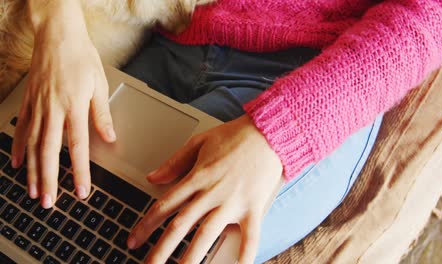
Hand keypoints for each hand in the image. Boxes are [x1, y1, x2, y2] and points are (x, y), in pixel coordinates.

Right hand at [11, 0, 115, 207]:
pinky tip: (18, 163)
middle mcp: (53, 110)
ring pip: (32, 145)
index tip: (81, 192)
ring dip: (33, 171)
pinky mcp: (29, 102)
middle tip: (49, 202)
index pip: (77, 147)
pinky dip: (19, 148)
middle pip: (49, 152)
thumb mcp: (99, 85)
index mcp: (74, 107)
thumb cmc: (81, 58)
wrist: (57, 36)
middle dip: (50, 180)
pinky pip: (21, 129)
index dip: (79, 172)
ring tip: (34, 191)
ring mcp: (37, 106)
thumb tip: (110, 137)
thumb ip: (102, 115)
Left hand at [128, 115, 283, 263]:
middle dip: (160, 250)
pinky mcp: (253, 208)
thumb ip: (174, 162)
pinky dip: (245, 254)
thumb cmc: (235, 136)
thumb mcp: (199, 142)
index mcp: (196, 177)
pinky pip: (249, 236)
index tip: (133, 241)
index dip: (145, 225)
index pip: (164, 206)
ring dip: (191, 258)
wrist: (268, 133)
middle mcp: (211, 193)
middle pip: (180, 226)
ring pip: (206, 235)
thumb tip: (152, 177)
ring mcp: (232, 203)